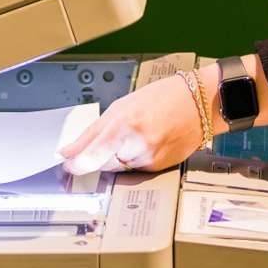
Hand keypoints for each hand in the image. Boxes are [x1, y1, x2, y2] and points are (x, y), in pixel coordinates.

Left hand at [58, 71, 212, 174]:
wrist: (200, 103)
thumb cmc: (163, 97)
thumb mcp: (122, 106)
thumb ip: (92, 132)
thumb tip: (68, 152)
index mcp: (125, 123)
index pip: (92, 155)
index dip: (76, 165)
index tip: (67, 167)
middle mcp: (137, 144)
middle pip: (102, 164)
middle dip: (99, 156)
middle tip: (111, 139)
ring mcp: (149, 158)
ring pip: (119, 168)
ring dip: (118, 157)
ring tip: (134, 136)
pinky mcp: (158, 168)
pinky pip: (135, 169)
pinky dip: (134, 158)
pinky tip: (146, 141)